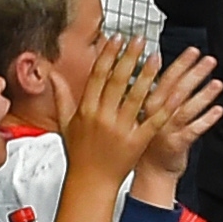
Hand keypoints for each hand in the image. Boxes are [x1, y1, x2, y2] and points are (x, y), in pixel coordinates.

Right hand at [60, 36, 159, 181]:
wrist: (91, 183)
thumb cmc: (79, 154)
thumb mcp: (65, 123)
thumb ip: (61, 95)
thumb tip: (51, 73)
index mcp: (86, 110)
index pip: (97, 76)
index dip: (107, 55)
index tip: (116, 38)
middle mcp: (103, 118)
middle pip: (117, 82)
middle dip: (129, 58)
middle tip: (139, 40)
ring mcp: (121, 130)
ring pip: (135, 97)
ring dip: (147, 76)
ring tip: (156, 57)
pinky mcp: (137, 142)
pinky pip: (151, 121)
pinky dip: (162, 106)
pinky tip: (172, 92)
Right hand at [134, 47, 222, 174]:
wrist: (152, 172)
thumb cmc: (153, 139)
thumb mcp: (150, 113)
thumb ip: (161, 92)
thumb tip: (176, 69)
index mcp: (150, 104)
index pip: (165, 78)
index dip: (181, 63)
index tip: (193, 51)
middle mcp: (157, 115)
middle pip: (177, 90)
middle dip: (194, 73)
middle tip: (209, 60)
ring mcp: (167, 130)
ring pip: (186, 108)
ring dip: (203, 95)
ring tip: (217, 83)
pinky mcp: (177, 144)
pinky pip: (194, 130)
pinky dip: (206, 119)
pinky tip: (218, 110)